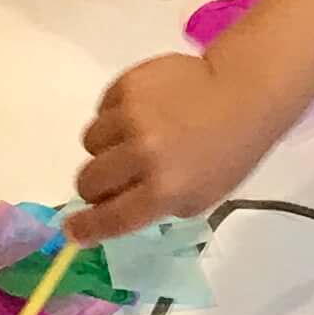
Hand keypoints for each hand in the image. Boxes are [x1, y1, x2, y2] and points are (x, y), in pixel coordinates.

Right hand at [64, 49, 297, 242]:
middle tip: (113, 180)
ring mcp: (131, 115)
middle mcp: (142, 153)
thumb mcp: (201, 197)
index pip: (110, 218)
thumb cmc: (229, 151)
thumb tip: (114, 207)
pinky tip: (142, 114)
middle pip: (88, 181)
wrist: (241, 91)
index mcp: (164, 189)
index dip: (86, 228)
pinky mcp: (126, 84)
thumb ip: (157, 207)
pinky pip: (102, 110)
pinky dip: (114, 117)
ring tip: (133, 139)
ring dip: (105, 148)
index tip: (72, 230)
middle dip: (95, 187)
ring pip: (90, 142)